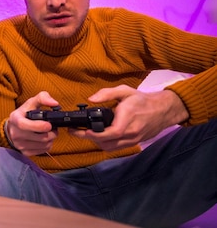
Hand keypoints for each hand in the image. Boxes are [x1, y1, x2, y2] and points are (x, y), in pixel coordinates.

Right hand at [7, 91, 59, 155]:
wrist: (12, 128)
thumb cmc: (24, 114)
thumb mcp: (31, 103)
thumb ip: (43, 98)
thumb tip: (55, 103)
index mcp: (15, 119)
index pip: (25, 125)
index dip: (39, 126)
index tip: (49, 125)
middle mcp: (16, 134)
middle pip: (39, 137)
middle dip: (51, 133)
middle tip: (54, 128)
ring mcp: (20, 145)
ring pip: (43, 145)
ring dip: (51, 139)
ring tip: (50, 132)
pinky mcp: (25, 152)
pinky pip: (42, 151)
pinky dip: (47, 145)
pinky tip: (45, 139)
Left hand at [71, 85, 188, 150]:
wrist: (163, 110)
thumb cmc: (142, 100)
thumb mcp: (124, 91)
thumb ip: (106, 93)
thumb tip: (90, 99)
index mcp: (128, 118)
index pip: (111, 133)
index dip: (96, 135)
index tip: (83, 131)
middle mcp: (131, 132)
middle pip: (107, 143)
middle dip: (90, 139)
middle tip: (77, 131)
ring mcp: (133, 140)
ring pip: (111, 148)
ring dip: (97, 142)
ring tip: (86, 133)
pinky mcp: (134, 143)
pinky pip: (117, 148)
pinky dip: (106, 144)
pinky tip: (99, 136)